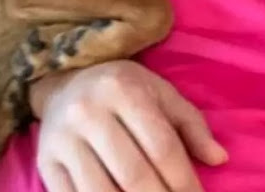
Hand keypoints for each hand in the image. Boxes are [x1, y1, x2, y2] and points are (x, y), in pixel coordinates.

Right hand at [32, 60, 227, 191]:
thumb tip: (219, 159)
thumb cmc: (122, 88)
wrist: (65, 82)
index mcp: (123, 90)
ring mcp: (63, 139)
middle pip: (134, 174)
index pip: (161, 146)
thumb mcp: (159, 92)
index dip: (184, 182)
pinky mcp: (45, 162)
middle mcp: (89, 111)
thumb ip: (190, 124)